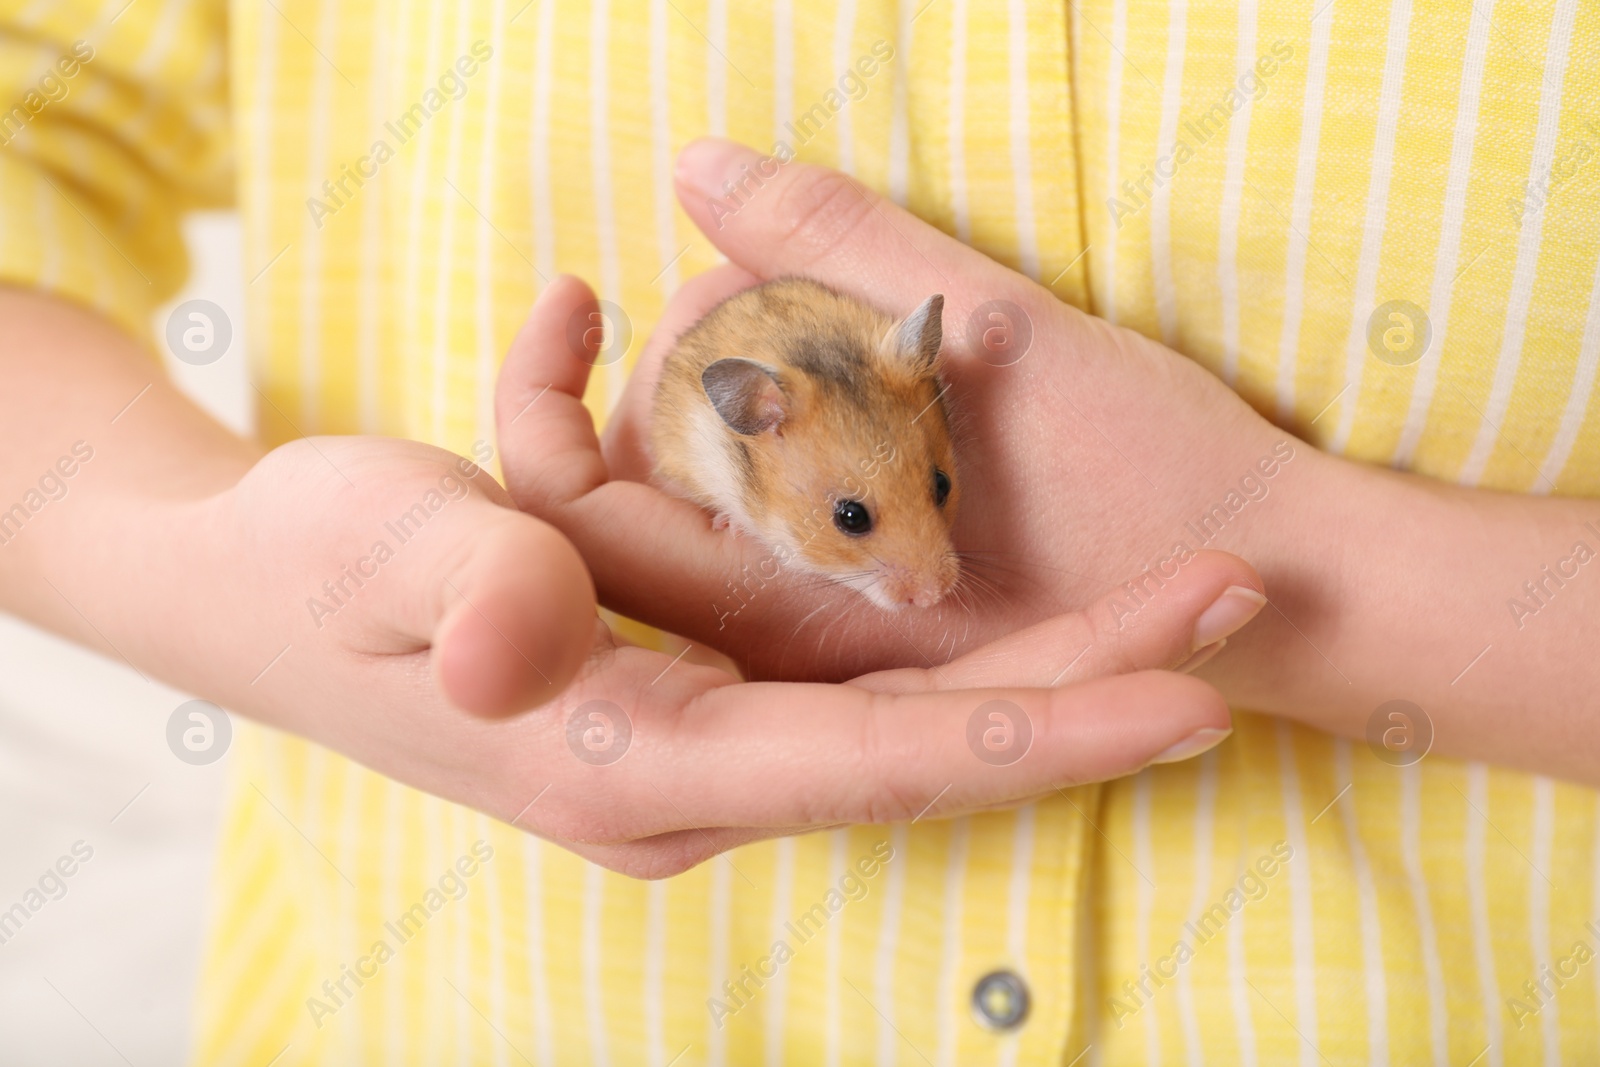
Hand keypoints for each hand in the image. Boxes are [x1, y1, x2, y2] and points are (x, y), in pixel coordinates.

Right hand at [165, 427, 1249, 877]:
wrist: (241, 593)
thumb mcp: (372, 549)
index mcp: (625, 767)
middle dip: (1085, 686)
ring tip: (1176, 583)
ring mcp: (694, 744)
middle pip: (927, 745)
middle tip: (1236, 611)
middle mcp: (683, 782)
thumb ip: (461, 587)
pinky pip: (832, 660)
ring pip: (903, 706)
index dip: (1033, 729)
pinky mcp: (691, 698)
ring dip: (1037, 640)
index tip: (1186, 695)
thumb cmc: (300, 569)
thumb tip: (516, 644)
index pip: (872, 761)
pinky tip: (971, 524)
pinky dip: (914, 602)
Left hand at [497, 138, 1300, 686]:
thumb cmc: (1166, 481)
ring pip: (696, 502)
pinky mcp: (866, 607)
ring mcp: (824, 626)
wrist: (1286, 595)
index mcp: (784, 598)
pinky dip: (777, 421)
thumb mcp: (1013, 342)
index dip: (541, 393)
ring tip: (828, 317)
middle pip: (623, 501)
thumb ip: (844, 252)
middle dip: (654, 376)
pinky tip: (853, 363)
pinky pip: (758, 510)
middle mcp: (784, 632)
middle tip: (749, 285)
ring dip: (725, 386)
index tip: (581, 290)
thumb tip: (696, 161)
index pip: (579, 510)